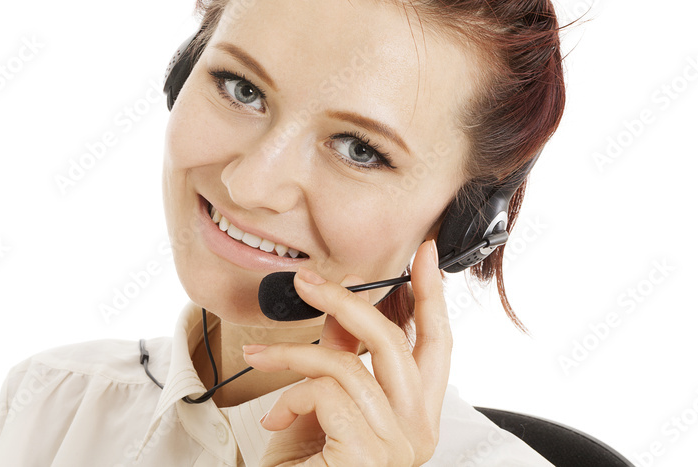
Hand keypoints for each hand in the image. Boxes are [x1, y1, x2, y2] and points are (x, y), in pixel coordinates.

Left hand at [242, 239, 450, 466]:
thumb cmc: (306, 464)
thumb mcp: (326, 399)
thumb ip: (343, 354)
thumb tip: (344, 301)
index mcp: (417, 414)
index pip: (436, 343)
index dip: (431, 294)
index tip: (424, 252)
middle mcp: (419, 430)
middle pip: (395, 341)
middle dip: (348, 301)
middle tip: (306, 283)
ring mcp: (398, 444)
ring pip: (349, 363)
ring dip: (294, 353)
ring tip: (261, 356)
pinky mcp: (369, 453)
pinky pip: (327, 391)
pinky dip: (292, 394)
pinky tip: (276, 416)